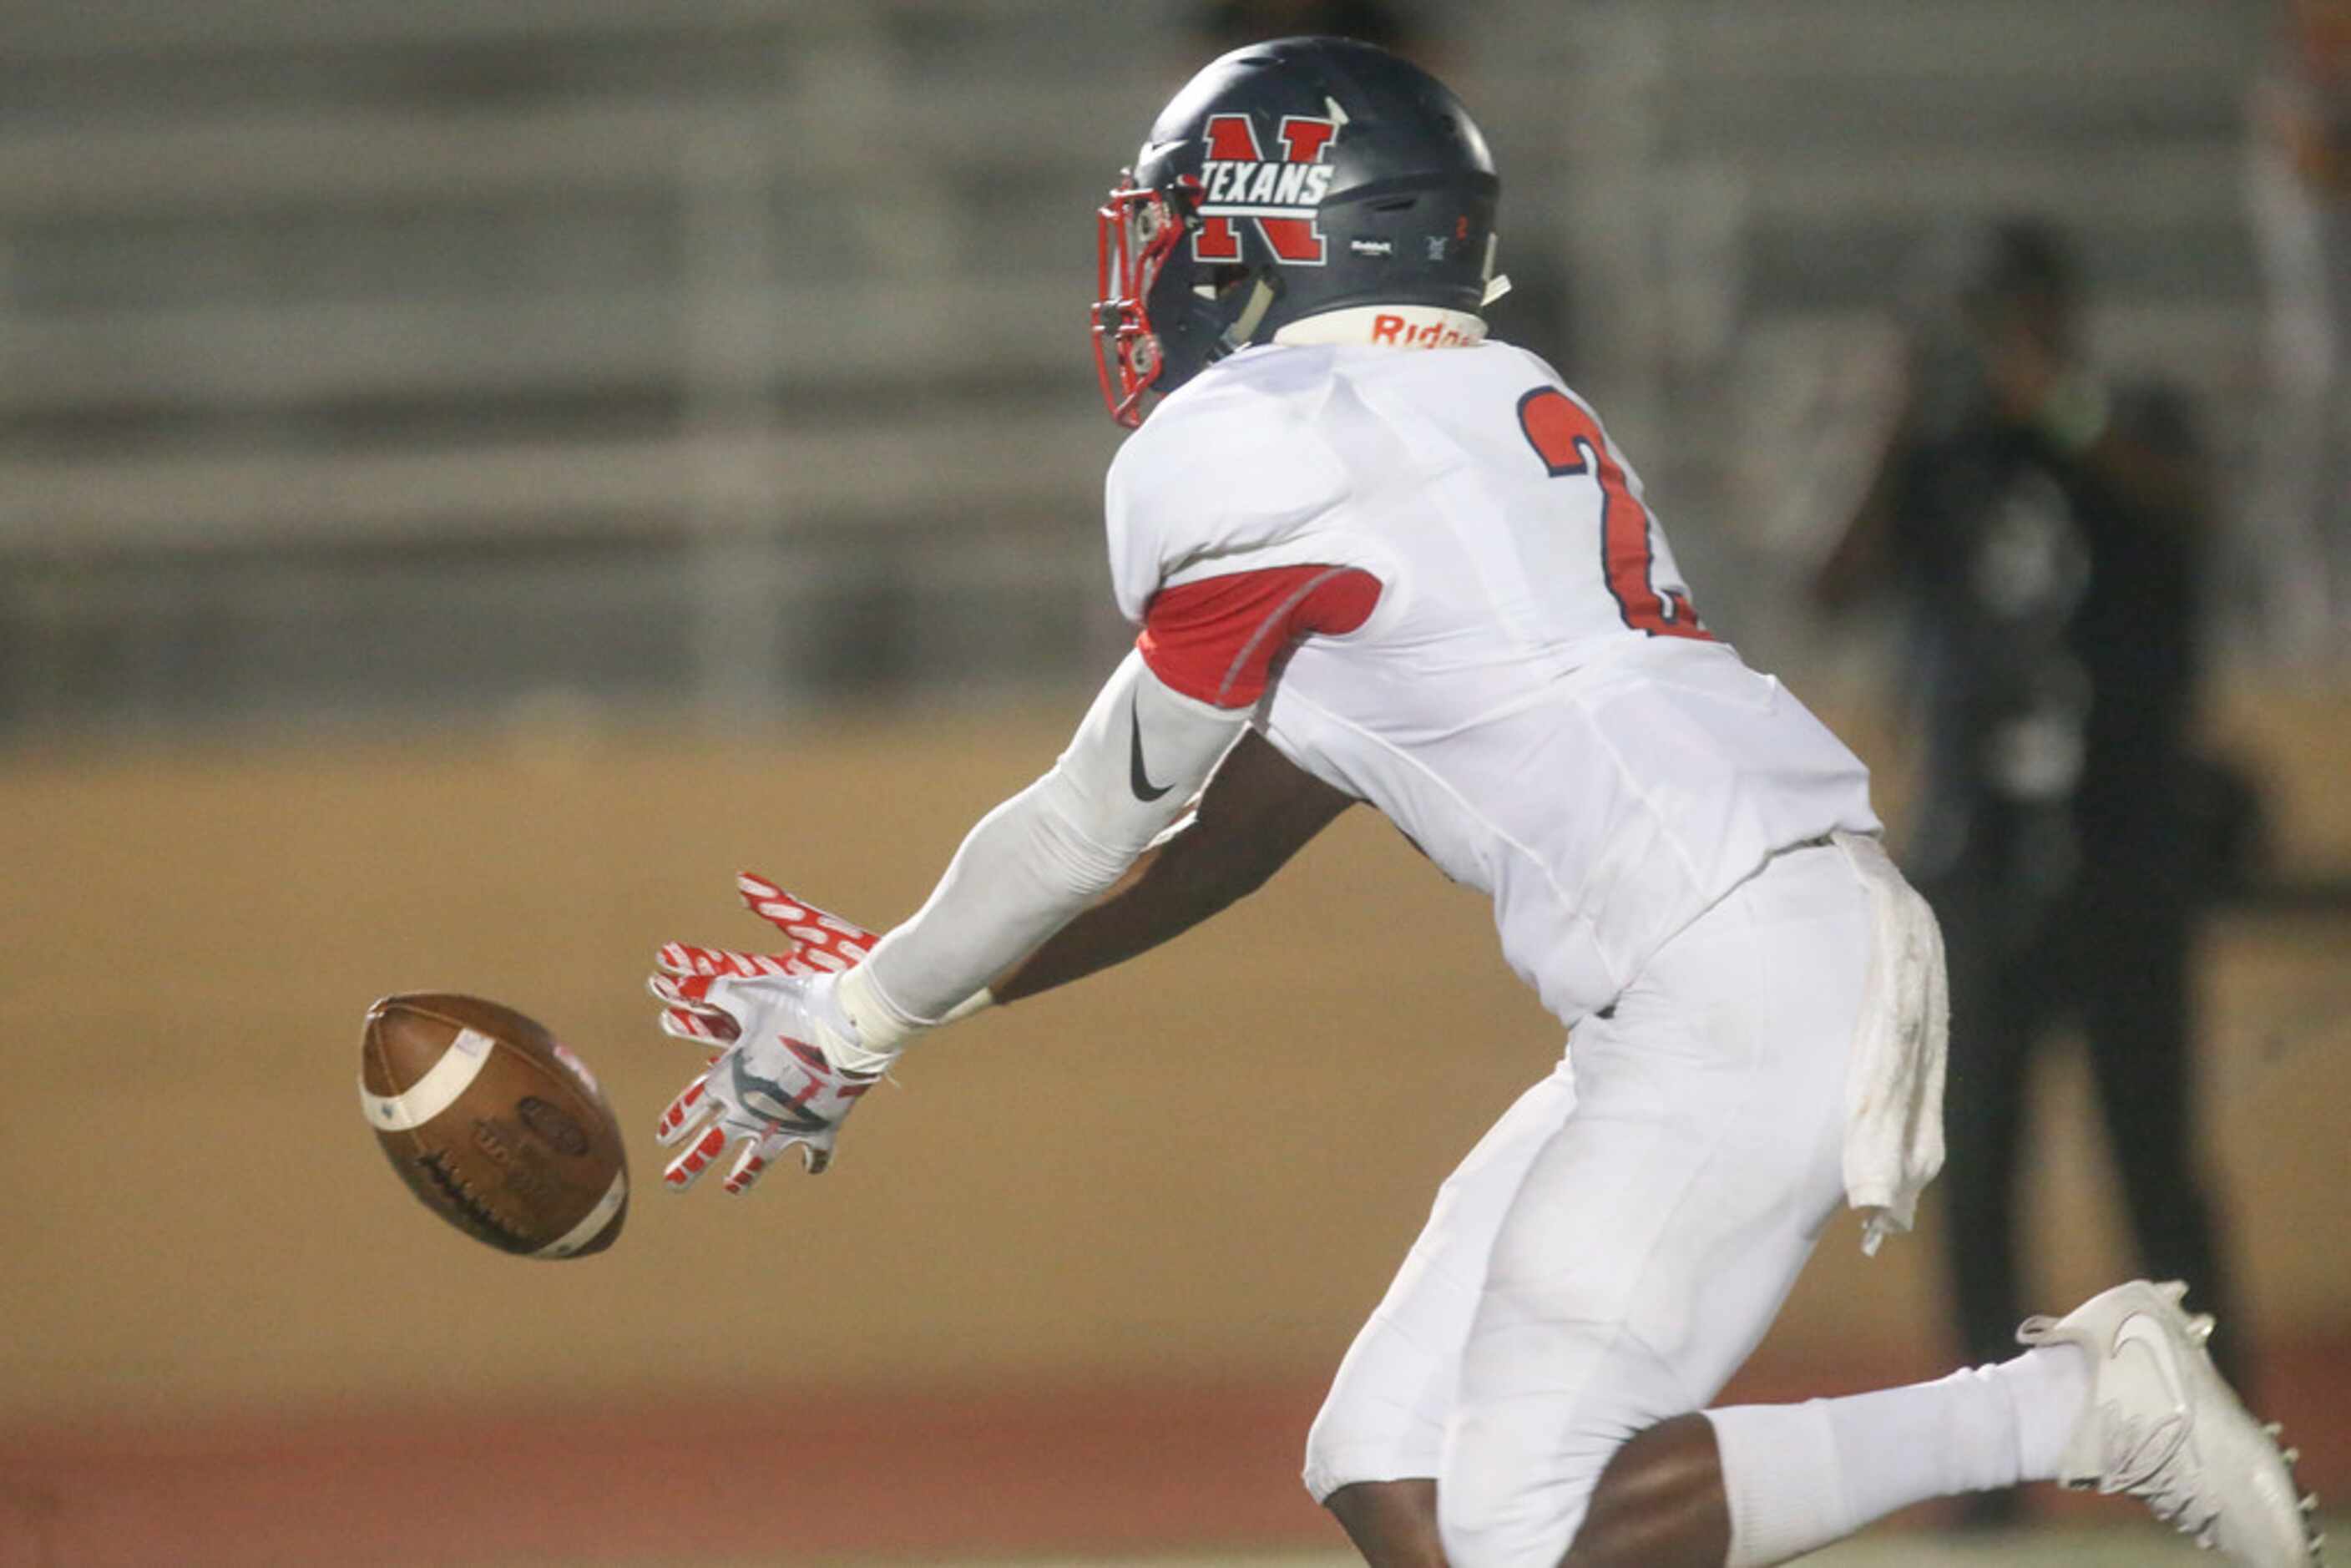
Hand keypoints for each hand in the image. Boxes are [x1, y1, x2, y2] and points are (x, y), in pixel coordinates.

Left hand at [648, 875, 882, 1193]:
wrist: (851, 1027)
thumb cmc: (795, 1005)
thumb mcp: (749, 993)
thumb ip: (712, 991)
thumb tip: (674, 979)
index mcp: (727, 1082)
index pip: (688, 1111)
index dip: (674, 1124)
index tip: (663, 1137)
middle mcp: (748, 1113)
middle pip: (708, 1150)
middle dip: (687, 1169)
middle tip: (674, 1185)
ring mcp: (783, 1128)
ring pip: (755, 1164)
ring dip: (742, 1177)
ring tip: (733, 1187)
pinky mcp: (818, 1132)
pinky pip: (813, 1156)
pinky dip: (811, 1162)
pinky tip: (808, 1167)